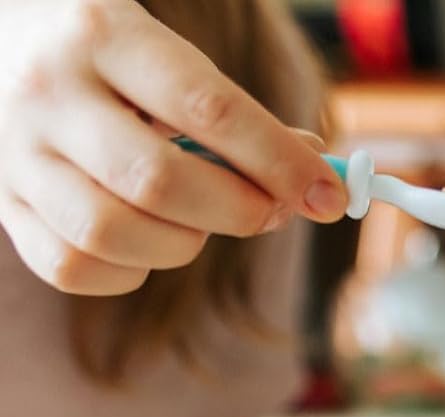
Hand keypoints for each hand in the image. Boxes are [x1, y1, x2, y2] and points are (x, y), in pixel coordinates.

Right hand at [0, 0, 346, 294]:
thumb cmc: (107, 54)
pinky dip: (126, 273)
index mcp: (100, 33)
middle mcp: (47, 91)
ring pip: (113, 233)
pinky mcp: (1, 203)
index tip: (329, 197)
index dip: (280, 164)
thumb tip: (316, 181)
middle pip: (160, 183)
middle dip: (238, 211)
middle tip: (268, 210)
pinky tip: (145, 244)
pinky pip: (72, 268)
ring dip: (181, 245)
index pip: (209, 111)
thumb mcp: (165, 56)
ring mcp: (15, 152)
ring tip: (197, 223)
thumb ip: (235, 117)